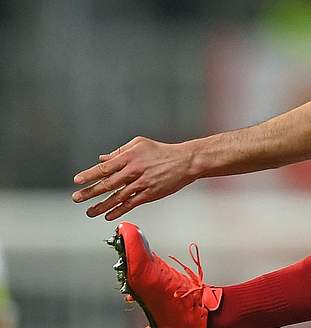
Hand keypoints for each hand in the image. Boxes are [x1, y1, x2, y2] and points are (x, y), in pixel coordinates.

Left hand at [72, 137, 196, 219]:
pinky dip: (119, 210)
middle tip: (76, 198)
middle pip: (107, 184)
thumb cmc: (162, 151)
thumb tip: (103, 159)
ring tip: (90, 212)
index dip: (89, 174)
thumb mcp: (140, 144)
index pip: (105, 167)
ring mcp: (142, 183)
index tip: (77, 181)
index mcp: (130, 156)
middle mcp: (134, 170)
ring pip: (117, 197)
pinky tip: (109, 215)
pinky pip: (131, 203)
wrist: (186, 161)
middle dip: (90, 192)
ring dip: (101, 205)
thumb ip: (119, 152)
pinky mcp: (150, 193)